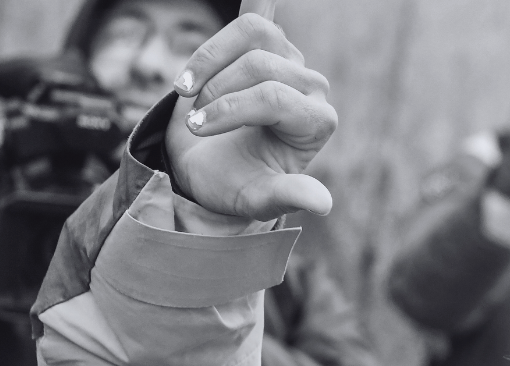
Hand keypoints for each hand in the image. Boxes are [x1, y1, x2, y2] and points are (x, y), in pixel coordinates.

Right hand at [166, 1, 335, 219]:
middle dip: (216, 90)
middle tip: (192, 121)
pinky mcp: (266, 42)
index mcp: (317, 121)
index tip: (196, 128)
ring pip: (252, 33)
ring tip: (186, 89)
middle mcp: (311, 85)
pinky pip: (262, 12)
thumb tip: (323, 203)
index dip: (229, 109)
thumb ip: (286, 197)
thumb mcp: (254, 199)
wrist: (211, 168)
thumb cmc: (234, 183)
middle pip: (260, 65)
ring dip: (210, 57)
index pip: (273, 97)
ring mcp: (290, 58)